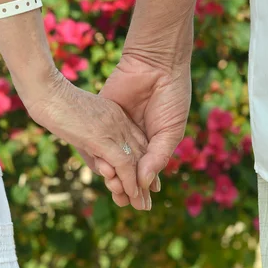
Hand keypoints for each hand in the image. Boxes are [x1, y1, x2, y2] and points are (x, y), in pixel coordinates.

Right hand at [25, 67, 148, 210]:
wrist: (46, 93)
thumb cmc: (55, 106)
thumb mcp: (81, 127)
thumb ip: (94, 145)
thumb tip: (103, 167)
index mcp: (117, 115)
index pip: (137, 143)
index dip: (142, 164)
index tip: (146, 183)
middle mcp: (121, 122)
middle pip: (140, 155)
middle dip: (144, 180)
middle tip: (147, 201)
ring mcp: (114, 129)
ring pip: (134, 162)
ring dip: (139, 187)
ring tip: (142, 205)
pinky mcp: (103, 138)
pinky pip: (123, 163)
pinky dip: (129, 181)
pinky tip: (132, 195)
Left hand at [96, 53, 190, 207]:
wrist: (157, 63)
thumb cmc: (172, 97)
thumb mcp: (170, 131)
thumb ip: (157, 157)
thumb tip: (142, 183)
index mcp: (152, 142)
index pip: (144, 171)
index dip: (142, 188)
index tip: (142, 205)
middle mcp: (133, 138)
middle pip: (124, 169)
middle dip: (125, 187)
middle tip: (124, 202)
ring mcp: (115, 129)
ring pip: (109, 159)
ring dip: (111, 176)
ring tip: (113, 189)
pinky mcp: (101, 116)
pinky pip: (95, 139)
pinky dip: (97, 155)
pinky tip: (101, 168)